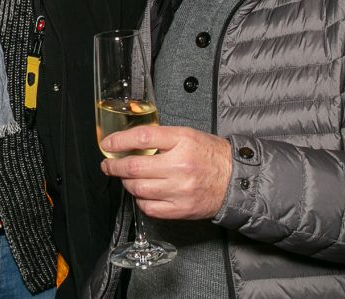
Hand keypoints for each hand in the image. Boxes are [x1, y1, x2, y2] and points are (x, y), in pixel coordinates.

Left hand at [100, 125, 232, 219]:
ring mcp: (180, 190)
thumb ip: (161, 137)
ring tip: (127, 178)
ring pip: (138, 188)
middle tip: (108, 165)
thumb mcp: (188, 135)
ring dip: (126, 183)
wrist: (236, 180)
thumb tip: (130, 140)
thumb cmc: (211, 155)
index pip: (141, 138)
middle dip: (114, 166)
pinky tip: (143, 193)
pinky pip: (149, 207)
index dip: (118, 140)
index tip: (107, 144)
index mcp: (182, 141)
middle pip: (134, 166)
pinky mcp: (181, 209)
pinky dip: (140, 200)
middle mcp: (180, 166)